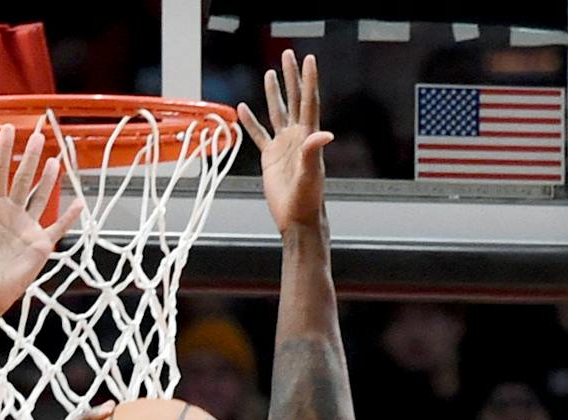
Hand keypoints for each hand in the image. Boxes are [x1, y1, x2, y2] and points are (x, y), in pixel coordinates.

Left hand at [0, 129, 82, 318]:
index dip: (3, 151)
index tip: (7, 129)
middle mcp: (11, 215)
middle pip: (23, 180)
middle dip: (29, 158)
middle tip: (37, 134)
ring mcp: (27, 229)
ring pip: (40, 198)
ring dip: (48, 180)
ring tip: (55, 159)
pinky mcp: (41, 245)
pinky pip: (58, 228)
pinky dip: (69, 217)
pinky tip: (79, 204)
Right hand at [239, 51, 333, 232]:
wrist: (296, 217)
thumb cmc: (307, 199)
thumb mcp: (311, 175)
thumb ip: (313, 153)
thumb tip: (323, 134)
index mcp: (307, 136)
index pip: (308, 102)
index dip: (308, 80)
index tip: (309, 59)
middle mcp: (296, 136)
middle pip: (293, 99)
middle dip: (291, 76)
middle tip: (288, 54)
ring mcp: (283, 145)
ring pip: (277, 112)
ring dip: (274, 93)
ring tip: (270, 73)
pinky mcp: (270, 156)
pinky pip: (259, 134)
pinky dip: (250, 122)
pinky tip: (243, 109)